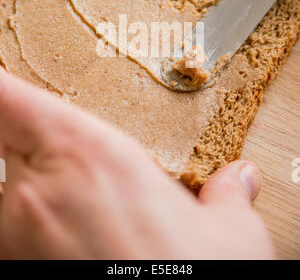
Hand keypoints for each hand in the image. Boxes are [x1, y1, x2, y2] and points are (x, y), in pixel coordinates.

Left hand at [0, 69, 274, 259]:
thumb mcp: (228, 237)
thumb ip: (224, 198)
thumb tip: (237, 183)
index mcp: (87, 154)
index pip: (8, 97)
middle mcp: (36, 190)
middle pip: (1, 142)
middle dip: (19, 145)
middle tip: (56, 167)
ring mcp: (13, 236)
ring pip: (6, 193)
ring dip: (29, 197)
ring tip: (78, 219)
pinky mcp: (10, 268)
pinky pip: (8, 234)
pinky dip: (28, 229)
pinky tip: (72, 246)